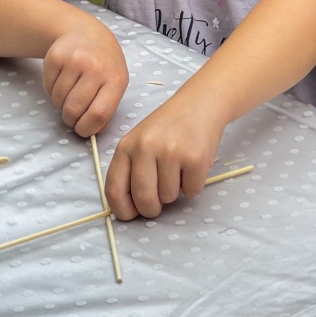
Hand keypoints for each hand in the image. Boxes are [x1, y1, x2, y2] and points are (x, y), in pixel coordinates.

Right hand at [43, 24, 128, 137]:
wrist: (86, 33)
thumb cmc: (104, 63)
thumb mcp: (115, 82)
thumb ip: (107, 107)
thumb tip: (93, 132)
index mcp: (115, 79)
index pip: (99, 114)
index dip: (86, 129)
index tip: (82, 130)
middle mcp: (96, 68)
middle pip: (74, 109)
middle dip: (70, 119)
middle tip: (72, 114)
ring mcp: (75, 60)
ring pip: (59, 100)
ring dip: (61, 104)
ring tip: (70, 92)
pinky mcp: (56, 56)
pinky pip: (48, 88)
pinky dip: (52, 91)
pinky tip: (63, 79)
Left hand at [105, 93, 223, 219]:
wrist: (201, 102)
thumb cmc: (168, 126)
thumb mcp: (140, 140)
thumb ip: (131, 169)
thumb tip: (129, 208)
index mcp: (126, 146)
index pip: (114, 190)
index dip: (123, 210)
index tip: (132, 214)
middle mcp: (146, 147)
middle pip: (144, 199)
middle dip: (152, 209)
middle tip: (160, 201)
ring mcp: (171, 152)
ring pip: (169, 197)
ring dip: (175, 191)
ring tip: (179, 168)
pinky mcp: (195, 158)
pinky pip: (191, 191)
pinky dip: (193, 185)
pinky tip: (192, 164)